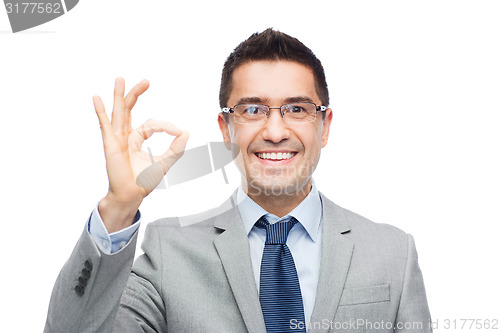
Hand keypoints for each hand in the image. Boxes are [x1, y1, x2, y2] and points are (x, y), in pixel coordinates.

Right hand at [93, 78, 188, 231]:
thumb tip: (186, 132)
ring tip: (120, 79)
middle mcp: (125, 136)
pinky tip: (97, 99)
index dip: (166, 126)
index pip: (152, 124)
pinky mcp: (111, 145)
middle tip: (146, 81)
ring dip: (119, 95)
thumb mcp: (165, 162)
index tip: (178, 132)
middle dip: (136, 94)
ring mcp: (116, 139)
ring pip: (119, 113)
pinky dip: (101, 112)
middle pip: (130, 110)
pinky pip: (105, 126)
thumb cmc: (144, 180)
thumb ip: (176, 148)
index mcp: (136, 138)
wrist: (132, 195)